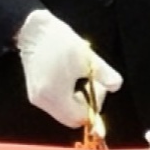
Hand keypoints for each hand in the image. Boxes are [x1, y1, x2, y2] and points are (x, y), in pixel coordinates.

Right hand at [12, 10, 121, 130]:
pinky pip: (54, 105)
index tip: (96, 88)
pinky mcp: (34, 92)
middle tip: (88, 84)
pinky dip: (65, 98)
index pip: (79, 118)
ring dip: (74, 102)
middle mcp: (43, 101)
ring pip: (62, 112)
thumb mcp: (87, 57)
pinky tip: (67, 80)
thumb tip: (116, 86)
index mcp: (55, 94)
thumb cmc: (60, 42)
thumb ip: (105, 74)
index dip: (92, 108)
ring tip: (77, 79)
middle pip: (70, 118)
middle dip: (84, 106)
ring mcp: (36, 97)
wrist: (33, 30)